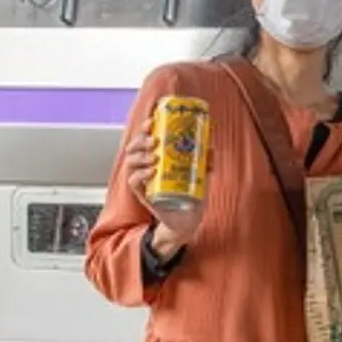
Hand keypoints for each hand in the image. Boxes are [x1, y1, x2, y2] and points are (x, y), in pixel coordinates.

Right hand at [120, 125, 204, 245]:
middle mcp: (147, 166)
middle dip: (141, 140)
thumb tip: (211, 147)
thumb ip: (206, 161)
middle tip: (154, 141)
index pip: (146, 137)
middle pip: (134, 147)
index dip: (145, 127)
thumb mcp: (202, 175)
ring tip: (155, 157)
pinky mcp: (143, 194)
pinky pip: (133, 182)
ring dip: (140, 156)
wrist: (188, 220)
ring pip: (130, 162)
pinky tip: (152, 172)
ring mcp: (143, 180)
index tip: (152, 121)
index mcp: (158, 156)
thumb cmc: (191, 194)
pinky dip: (140, 175)